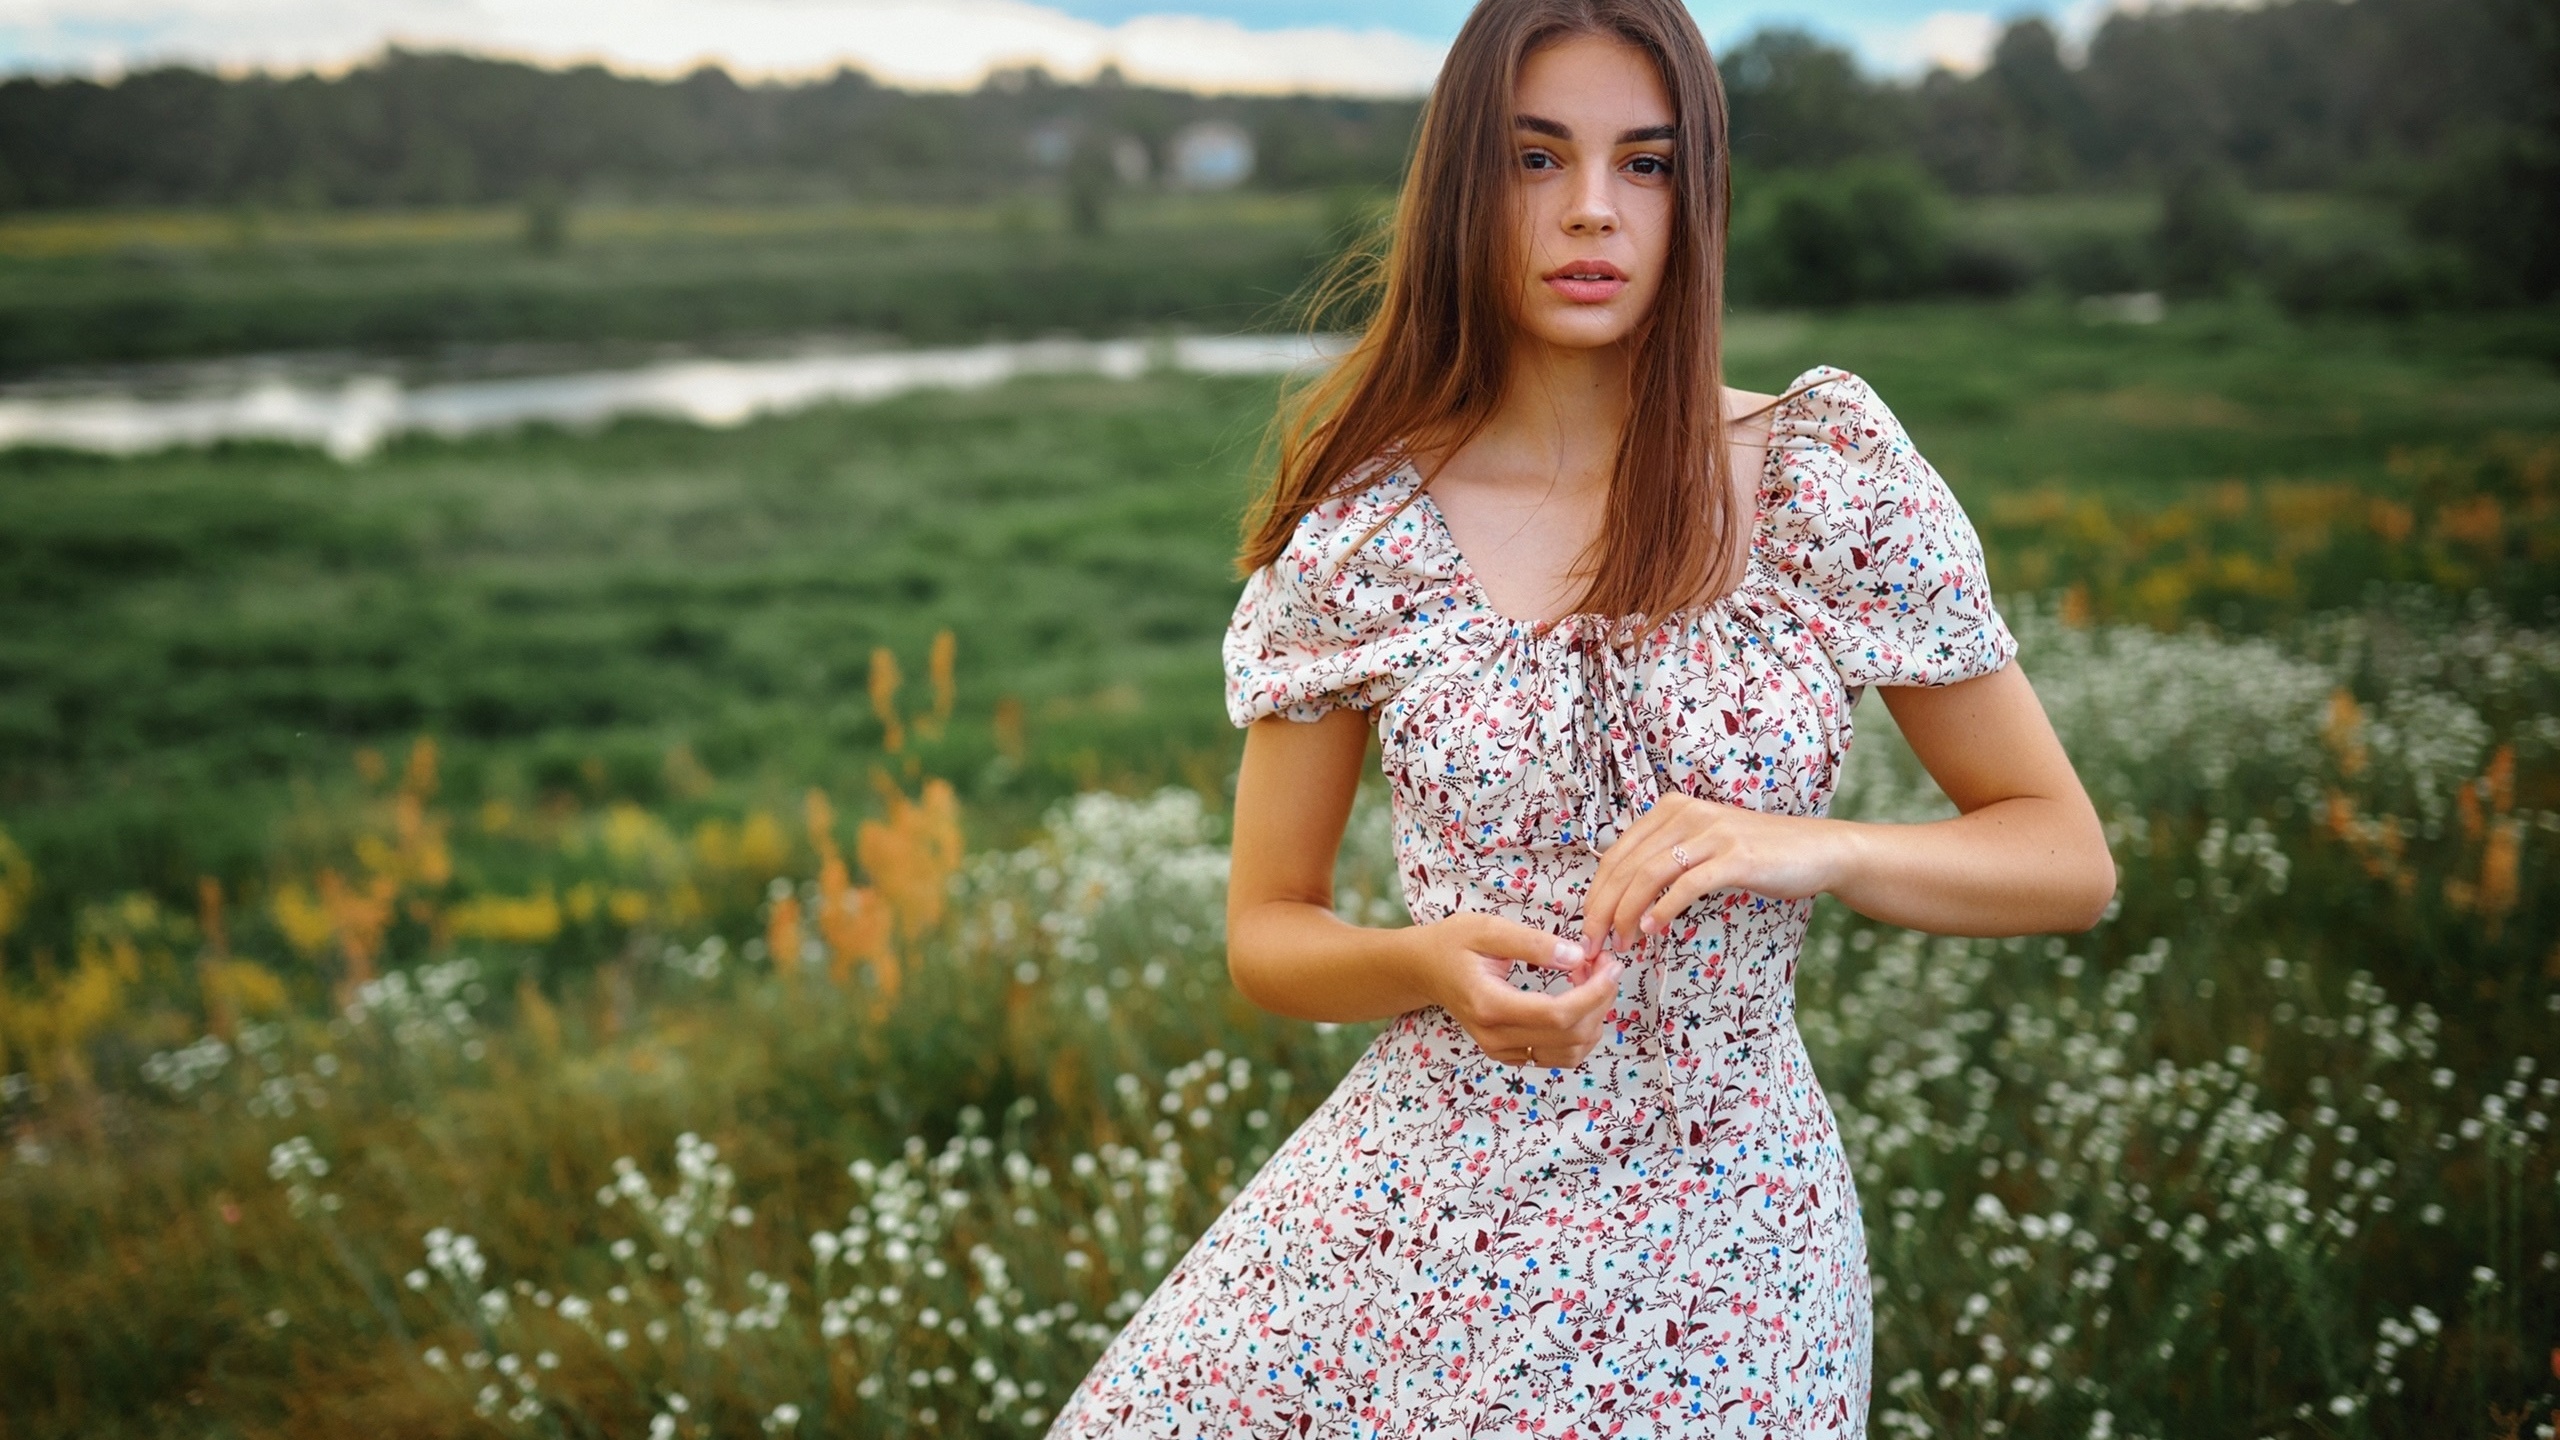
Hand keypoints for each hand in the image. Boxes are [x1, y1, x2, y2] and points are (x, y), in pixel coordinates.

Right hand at [1404, 912, 1621, 1068]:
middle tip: (1604, 966)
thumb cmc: (1454, 942)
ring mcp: (1502, 1050)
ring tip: (1591, 981)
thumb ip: (1534, 942)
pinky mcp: (1509, 1054)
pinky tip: (1577, 1001)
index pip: (1558, 1015)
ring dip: (1594, 1019)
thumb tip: (1578, 956)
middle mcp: (1496, 1037)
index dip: (1595, 995)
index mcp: (1490, 1005)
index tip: (1611, 966)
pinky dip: (1579, 1032)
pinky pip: (1558, 1056)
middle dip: (1600, 1002)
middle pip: (1570, 1036)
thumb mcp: (1489, 929)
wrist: (1425, 968)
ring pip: (1570, 1054)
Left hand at [1579, 794, 1851, 956]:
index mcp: (1671, 809)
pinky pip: (1687, 884)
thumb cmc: (1757, 854)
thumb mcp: (1703, 846)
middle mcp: (1686, 814)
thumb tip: (1623, 900)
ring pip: (1649, 874)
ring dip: (1627, 913)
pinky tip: (1653, 929)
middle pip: (1626, 866)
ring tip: (1620, 943)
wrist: (1816, 850)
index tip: (1587, 929)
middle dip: (1603, 910)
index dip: (1596, 894)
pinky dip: (1663, 909)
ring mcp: (1712, 833)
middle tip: (1593, 945)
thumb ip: (1666, 860)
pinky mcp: (1735, 856)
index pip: (1616, 854)